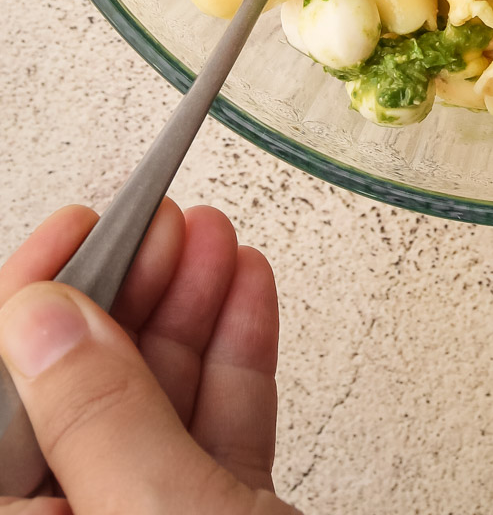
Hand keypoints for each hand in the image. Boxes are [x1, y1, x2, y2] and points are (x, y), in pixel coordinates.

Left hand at [0, 202, 301, 513]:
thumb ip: (100, 418)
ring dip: (191, 308)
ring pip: (157, 402)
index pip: (5, 401)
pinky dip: (237, 357)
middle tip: (162, 226)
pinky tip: (247, 292)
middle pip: (83, 390)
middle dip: (126, 293)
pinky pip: (217, 427)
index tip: (79, 229)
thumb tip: (43, 318)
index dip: (34, 302)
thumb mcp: (162, 512)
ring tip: (214, 236)